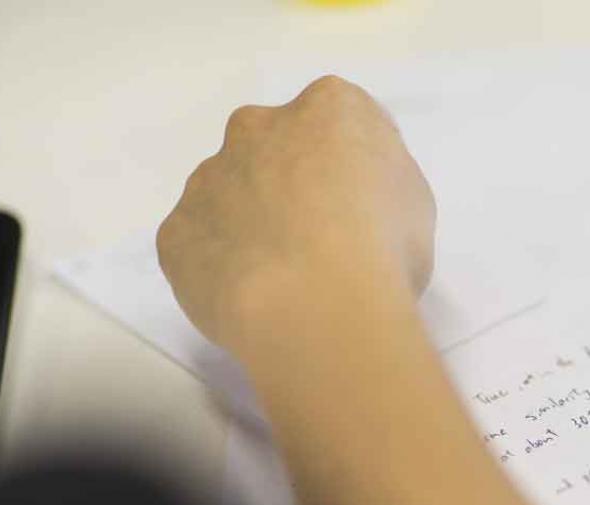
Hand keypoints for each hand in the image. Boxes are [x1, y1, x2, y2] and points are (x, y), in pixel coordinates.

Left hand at [157, 76, 435, 351]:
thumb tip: (350, 196)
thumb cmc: (385, 253)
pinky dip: (219, 269)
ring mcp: (207, 180)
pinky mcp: (175, 234)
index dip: (349, 168)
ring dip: (248, 226)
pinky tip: (250, 301)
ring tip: (282, 283)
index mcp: (328, 110)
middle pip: (269, 147)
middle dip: (286, 185)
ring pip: (225, 196)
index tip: (360, 209)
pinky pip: (197, 248)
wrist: (321, 310)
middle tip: (315, 243)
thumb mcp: (414, 206)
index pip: (337, 121)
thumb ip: (377, 183)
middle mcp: (257, 129)